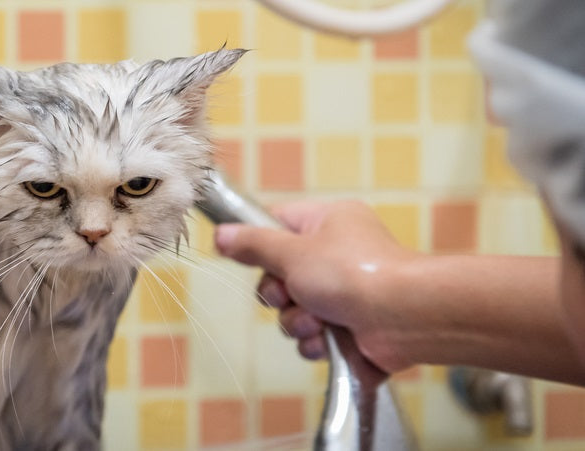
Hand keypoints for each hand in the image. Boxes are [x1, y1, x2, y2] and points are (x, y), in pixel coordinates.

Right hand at [214, 200, 415, 371]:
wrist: (405, 318)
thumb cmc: (354, 274)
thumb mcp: (291, 252)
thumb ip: (253, 244)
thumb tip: (221, 234)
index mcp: (328, 222)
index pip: (278, 224)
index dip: (260, 244)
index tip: (247, 258)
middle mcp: (338, 255)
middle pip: (281, 275)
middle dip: (280, 295)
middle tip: (291, 295)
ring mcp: (347, 293)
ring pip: (295, 311)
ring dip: (297, 322)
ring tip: (317, 322)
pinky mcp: (353, 328)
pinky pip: (315, 336)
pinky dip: (316, 342)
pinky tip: (328, 341)